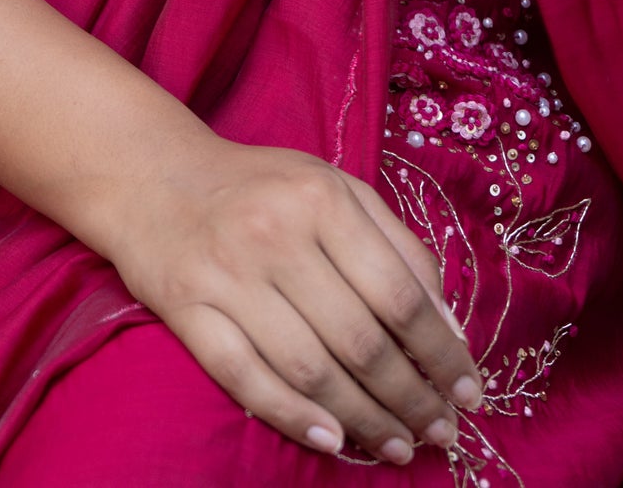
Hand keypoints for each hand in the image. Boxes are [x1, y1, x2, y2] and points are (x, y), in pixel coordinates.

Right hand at [98, 134, 481, 460]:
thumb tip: (448, 326)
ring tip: (397, 445)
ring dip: (362, 418)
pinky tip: (331, 440)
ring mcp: (226, 275)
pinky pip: (245, 377)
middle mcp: (275, 235)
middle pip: (359, 340)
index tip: (469, 392)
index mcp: (321, 199)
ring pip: (309, 368)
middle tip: (439, 432)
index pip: (398, 292)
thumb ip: (397, 246)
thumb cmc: (261, 186)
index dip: (441, 352)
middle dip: (410, 398)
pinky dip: (291, 415)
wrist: (153, 176)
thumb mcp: (335, 189)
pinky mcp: (186, 310)